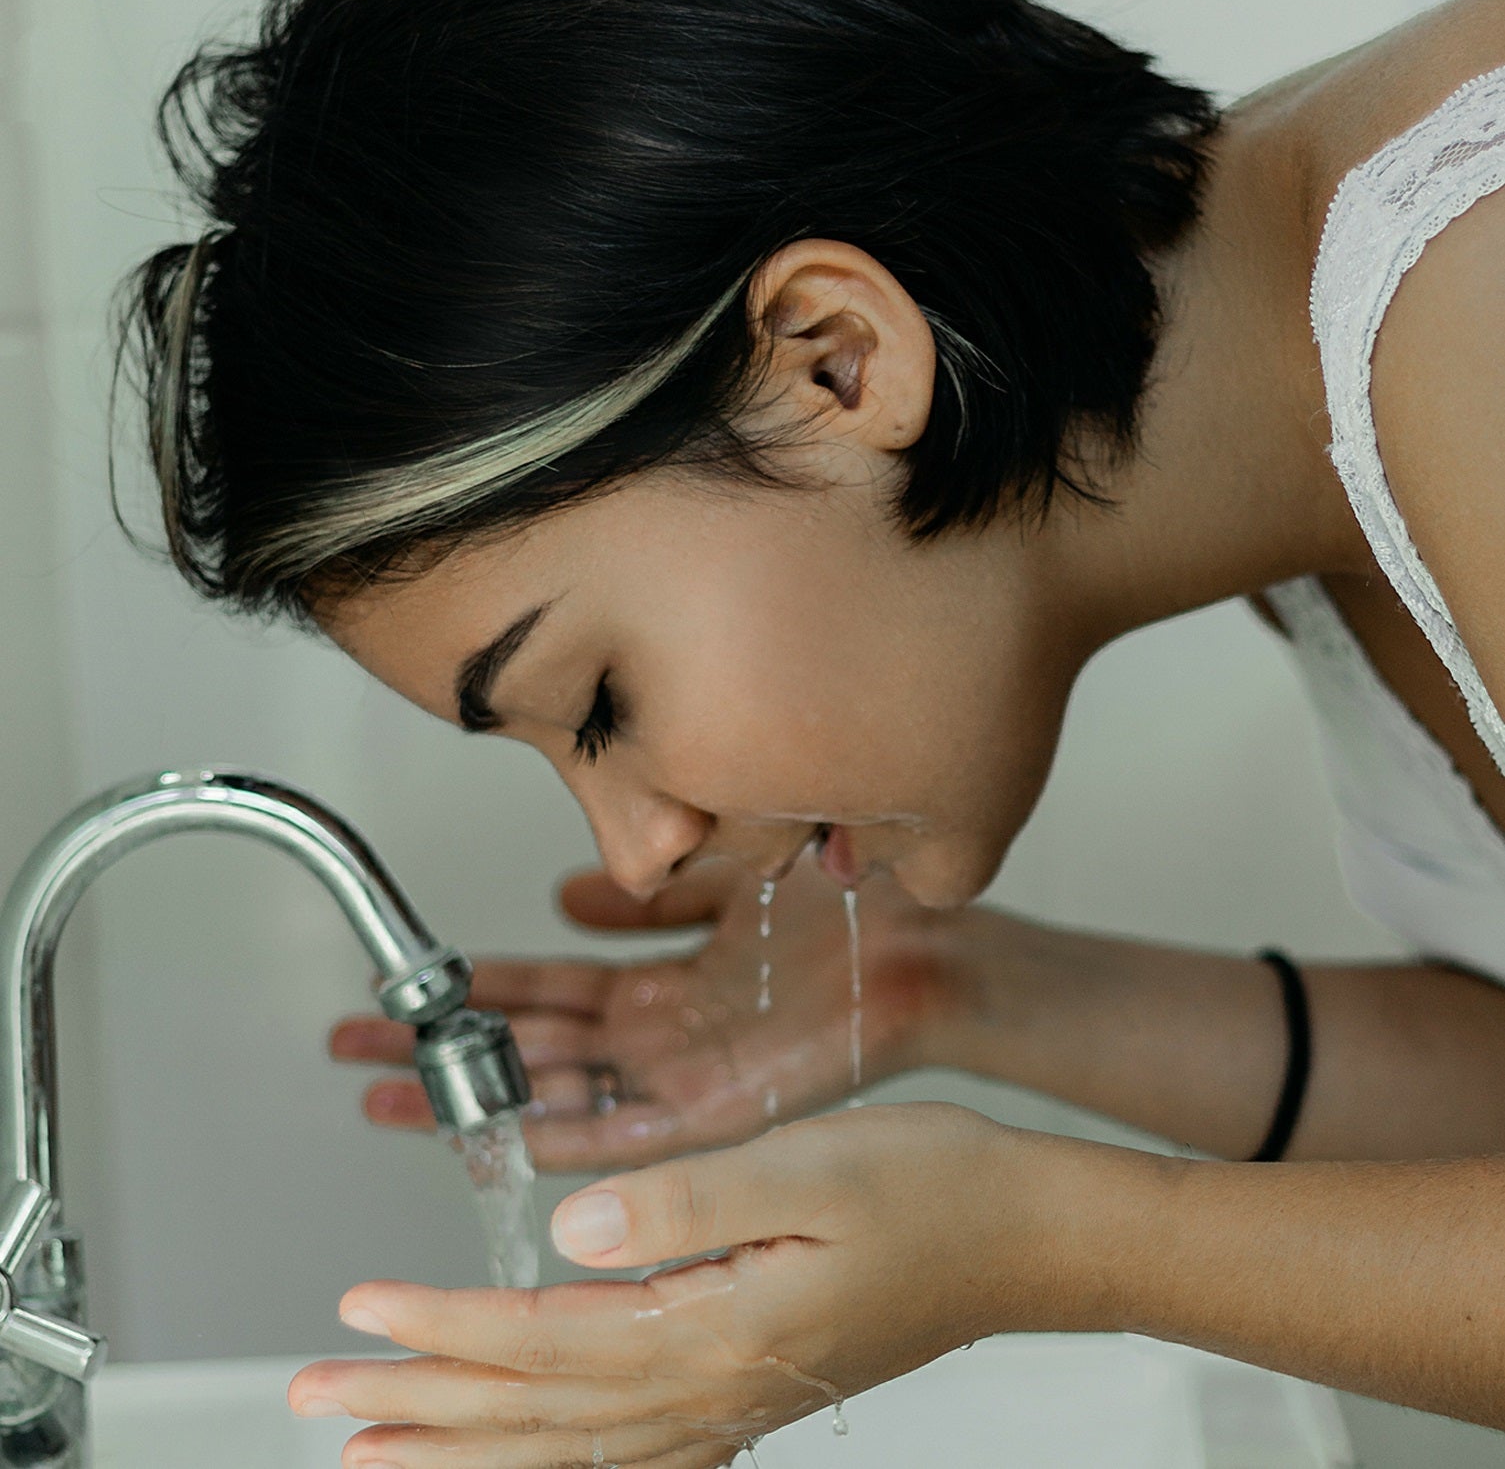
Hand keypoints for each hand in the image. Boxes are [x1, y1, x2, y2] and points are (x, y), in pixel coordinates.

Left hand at [289, 1103, 1133, 1467]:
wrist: (1025, 1238)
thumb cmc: (932, 1190)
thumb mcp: (810, 1165)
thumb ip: (686, 1201)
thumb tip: (567, 1228)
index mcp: (718, 1328)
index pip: (544, 1341)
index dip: (443, 1327)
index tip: (360, 1310)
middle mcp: (715, 1386)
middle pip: (537, 1413)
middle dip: (421, 1407)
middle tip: (319, 1400)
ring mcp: (733, 1399)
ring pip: (569, 1445)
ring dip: (467, 1445)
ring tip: (381, 1448)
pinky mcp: (750, 1386)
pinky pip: (625, 1448)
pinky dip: (551, 1458)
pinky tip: (523, 1453)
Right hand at [330, 848, 969, 1168]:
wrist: (926, 946)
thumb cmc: (842, 909)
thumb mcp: (721, 879)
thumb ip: (647, 893)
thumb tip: (567, 891)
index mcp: (662, 982)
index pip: (545, 989)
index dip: (473, 989)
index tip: (405, 986)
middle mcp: (661, 1034)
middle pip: (530, 1046)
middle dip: (444, 1049)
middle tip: (356, 1050)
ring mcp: (684, 1076)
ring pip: (560, 1093)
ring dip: (480, 1098)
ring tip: (395, 1098)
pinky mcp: (722, 1109)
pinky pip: (633, 1134)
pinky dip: (572, 1139)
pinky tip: (511, 1140)